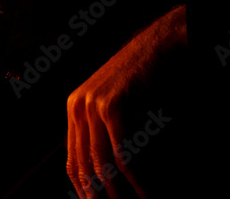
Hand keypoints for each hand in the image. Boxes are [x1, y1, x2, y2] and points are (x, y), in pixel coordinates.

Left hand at [65, 5, 187, 198]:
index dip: (82, 189)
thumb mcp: (112, 103)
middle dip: (99, 195)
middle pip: (85, 167)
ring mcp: (93, 105)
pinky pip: (124, 153)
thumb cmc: (141, 78)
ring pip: (103, 164)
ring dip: (119, 193)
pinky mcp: (112, 106)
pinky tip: (146, 192)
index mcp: (74, 108)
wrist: (156, 46)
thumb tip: (103, 173)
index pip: (72, 161)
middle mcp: (78, 107)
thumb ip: (102, 131)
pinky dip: (137, 179)